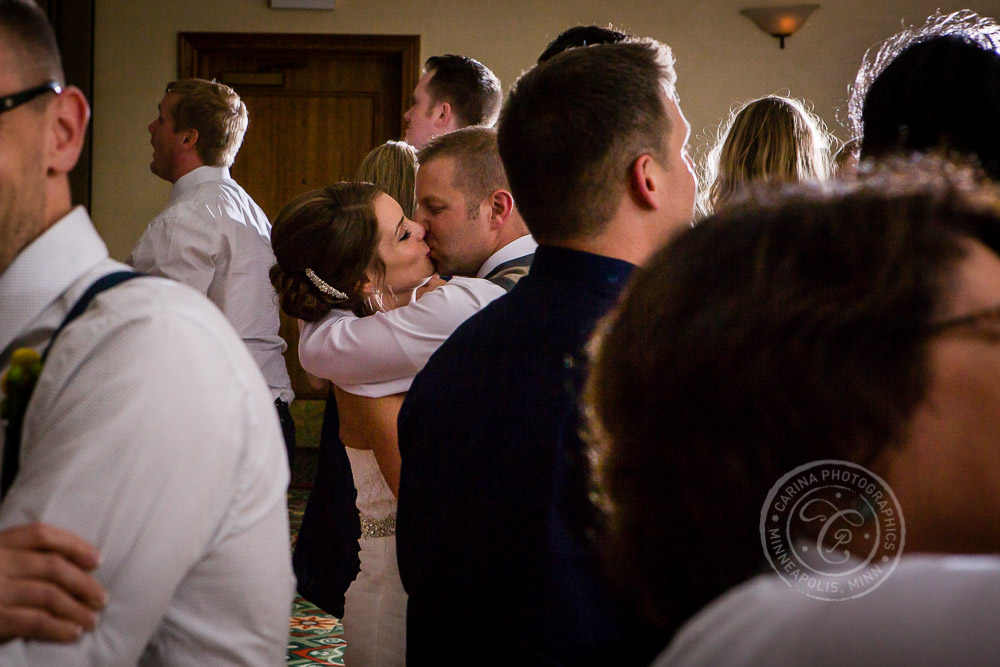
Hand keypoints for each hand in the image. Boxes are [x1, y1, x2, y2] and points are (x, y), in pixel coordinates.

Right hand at [0, 523, 106, 642]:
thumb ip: (20, 558)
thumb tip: (75, 566)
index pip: (41, 534)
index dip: (73, 544)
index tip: (97, 559)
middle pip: (52, 566)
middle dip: (83, 583)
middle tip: (101, 597)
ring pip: (49, 595)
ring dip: (77, 609)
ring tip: (92, 620)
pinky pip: (35, 621)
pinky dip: (59, 628)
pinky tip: (73, 633)